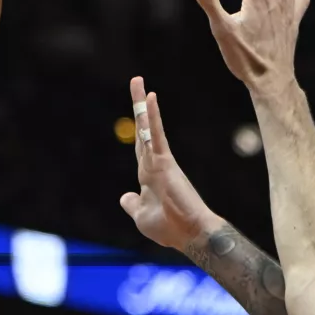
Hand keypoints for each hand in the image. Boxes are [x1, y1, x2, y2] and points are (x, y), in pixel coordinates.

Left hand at [120, 78, 220, 252]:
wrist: (190, 234)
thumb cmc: (169, 228)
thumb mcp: (140, 216)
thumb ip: (132, 204)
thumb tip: (125, 196)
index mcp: (148, 176)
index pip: (140, 146)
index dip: (137, 128)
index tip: (138, 109)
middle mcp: (154, 164)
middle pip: (142, 130)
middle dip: (138, 106)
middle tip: (136, 80)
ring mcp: (160, 161)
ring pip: (147, 128)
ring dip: (142, 103)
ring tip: (137, 80)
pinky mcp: (165, 162)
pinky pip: (156, 135)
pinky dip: (152, 117)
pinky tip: (150, 97)